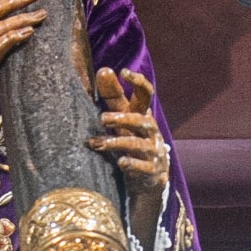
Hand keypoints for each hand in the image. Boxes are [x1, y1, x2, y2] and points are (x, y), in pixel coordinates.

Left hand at [89, 65, 168, 243]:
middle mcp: (151, 132)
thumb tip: (104, 70)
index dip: (138, 82)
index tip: (123, 72)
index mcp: (144, 116)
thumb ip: (113, 98)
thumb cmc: (132, 142)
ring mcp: (154, 152)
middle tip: (102, 118)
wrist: (149, 180)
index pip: (147, 94)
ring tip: (96, 144)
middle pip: (142, 120)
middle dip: (123, 118)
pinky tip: (120, 163)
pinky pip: (143, 167)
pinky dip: (131, 164)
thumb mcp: (123, 120)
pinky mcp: (153, 171)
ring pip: (138, 144)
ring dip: (116, 143)